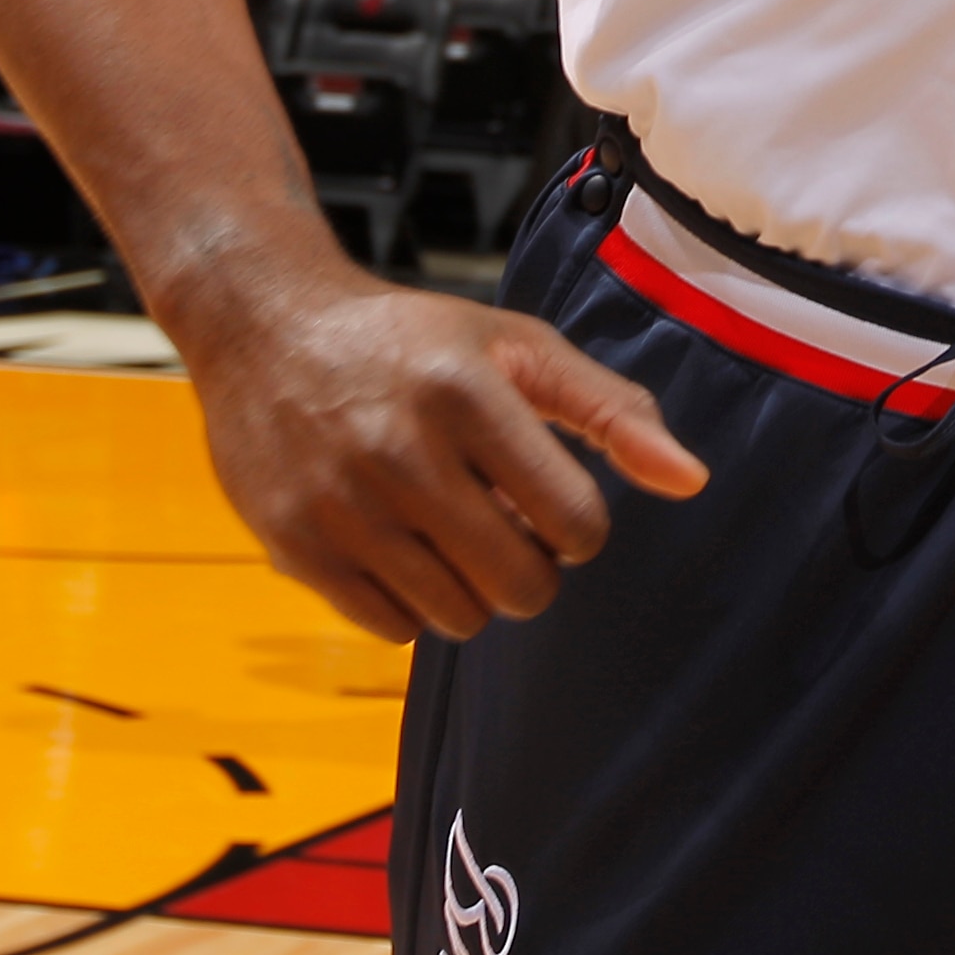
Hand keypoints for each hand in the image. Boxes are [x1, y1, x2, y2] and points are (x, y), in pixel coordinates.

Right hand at [175, 270, 708, 642]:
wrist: (265, 326)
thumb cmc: (411, 342)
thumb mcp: (517, 347)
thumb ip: (610, 410)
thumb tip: (690, 481)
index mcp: (466, 393)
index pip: (575, 522)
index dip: (579, 525)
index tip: (551, 502)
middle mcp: (398, 450)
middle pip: (520, 585)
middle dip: (530, 568)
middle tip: (503, 525)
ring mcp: (340, 505)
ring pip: (458, 617)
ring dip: (469, 587)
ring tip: (446, 528)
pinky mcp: (294, 547)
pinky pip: (393, 629)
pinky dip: (410, 602)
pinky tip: (398, 544)